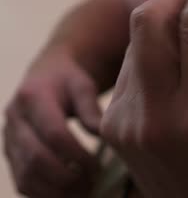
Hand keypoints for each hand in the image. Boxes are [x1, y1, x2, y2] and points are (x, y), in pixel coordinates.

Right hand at [4, 47, 101, 196]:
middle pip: (36, 159)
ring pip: (25, 175)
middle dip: (66, 178)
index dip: (77, 155)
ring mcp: (8, 138)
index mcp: (34, 97)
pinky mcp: (10, 153)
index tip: (97, 167)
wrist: (44, 76)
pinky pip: (21, 181)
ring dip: (54, 191)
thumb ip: (91, 110)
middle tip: (91, 184)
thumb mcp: (83, 86)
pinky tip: (67, 192)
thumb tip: (103, 136)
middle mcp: (14, 119)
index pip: (54, 134)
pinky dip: (43, 193)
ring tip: (82, 192)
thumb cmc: (68, 80)